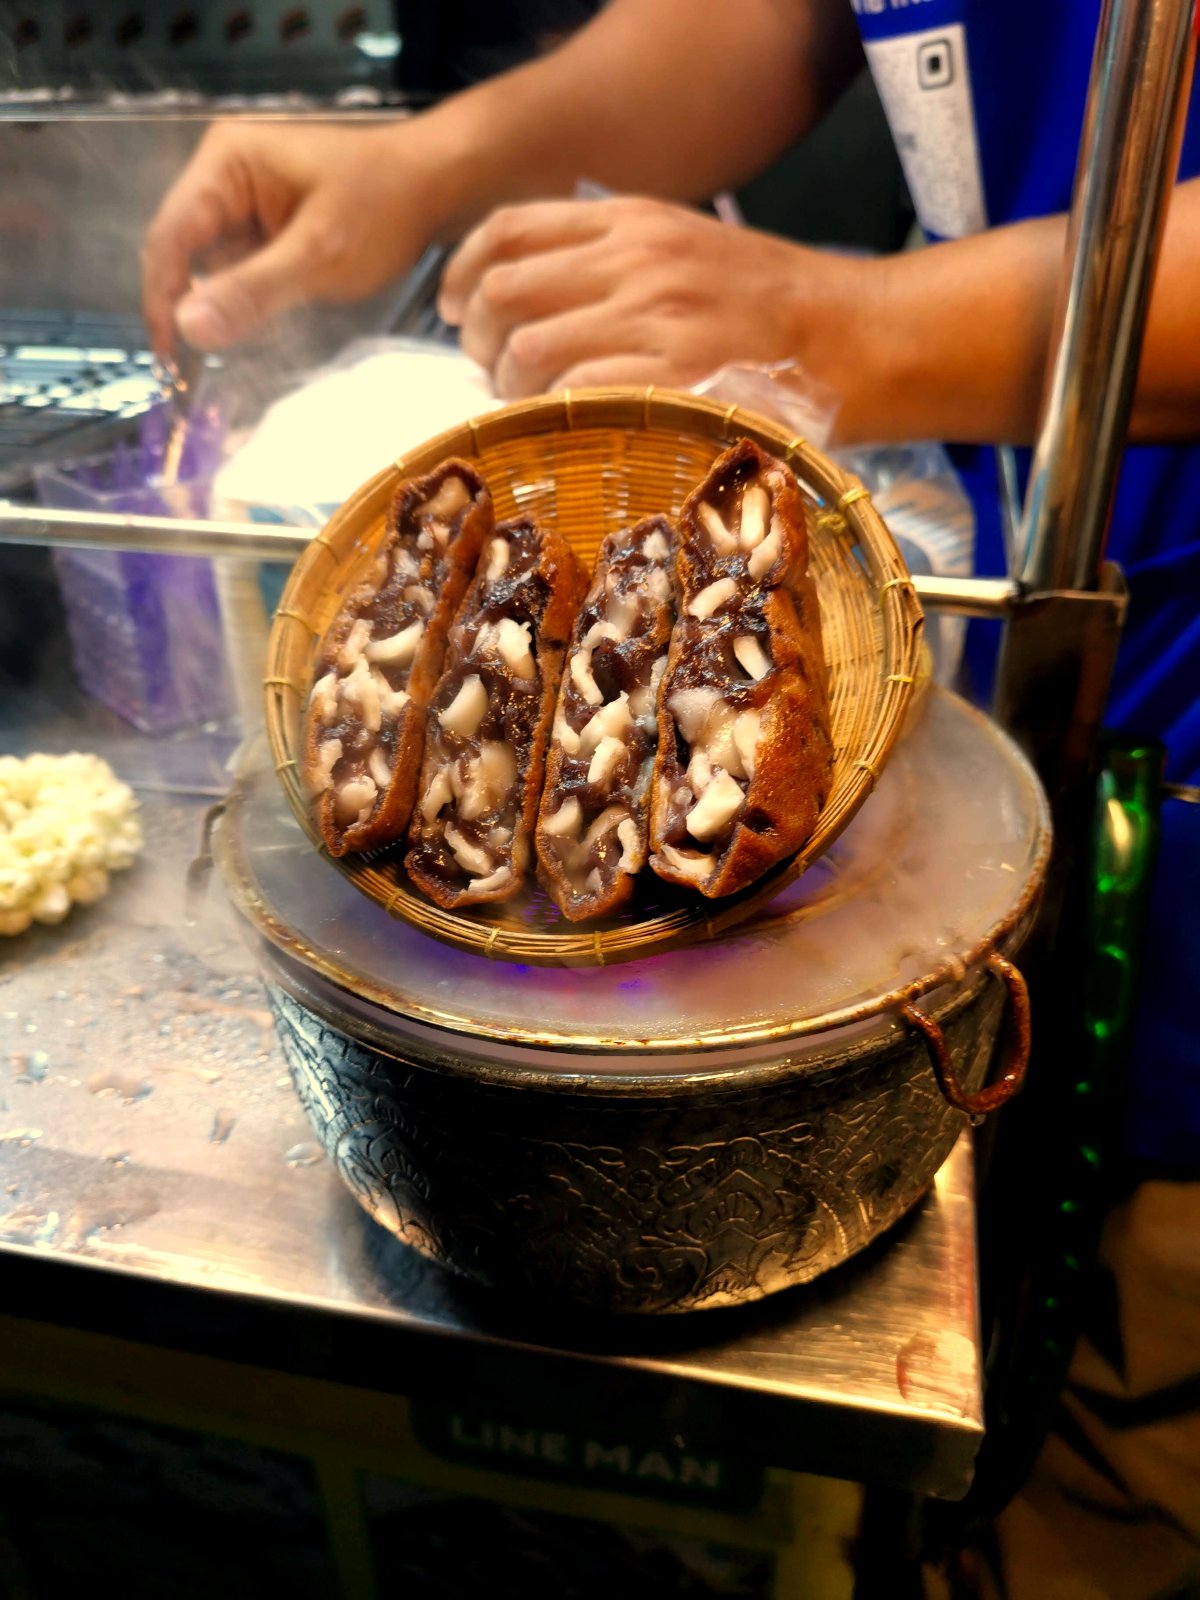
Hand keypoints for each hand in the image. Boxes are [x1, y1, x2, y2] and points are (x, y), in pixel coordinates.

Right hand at [141, 121, 436, 357]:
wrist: (436, 187)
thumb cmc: (384, 206)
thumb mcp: (318, 255)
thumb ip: (252, 291)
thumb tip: (188, 329)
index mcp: (225, 163)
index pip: (170, 237)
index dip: (162, 300)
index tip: (170, 360)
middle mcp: (223, 176)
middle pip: (182, 253)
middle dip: (186, 310)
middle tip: (187, 374)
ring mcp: (244, 202)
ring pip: (210, 268)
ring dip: (216, 312)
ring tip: (219, 362)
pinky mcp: (266, 227)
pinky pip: (239, 272)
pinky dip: (243, 305)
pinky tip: (252, 335)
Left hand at [439, 196, 866, 400]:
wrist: (859, 338)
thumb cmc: (777, 307)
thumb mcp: (690, 249)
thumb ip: (615, 259)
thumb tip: (535, 295)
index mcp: (634, 220)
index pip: (511, 229)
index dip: (464, 272)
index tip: (455, 310)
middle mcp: (634, 260)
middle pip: (503, 291)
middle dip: (477, 339)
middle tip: (493, 374)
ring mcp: (652, 319)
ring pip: (524, 349)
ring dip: (509, 388)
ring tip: (531, 408)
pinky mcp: (671, 378)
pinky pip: (569, 396)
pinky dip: (549, 416)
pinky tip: (565, 429)